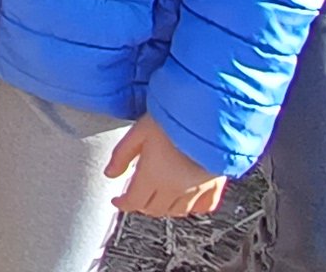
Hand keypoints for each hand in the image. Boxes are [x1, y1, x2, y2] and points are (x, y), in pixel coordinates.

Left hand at [104, 115, 225, 217]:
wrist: (210, 114)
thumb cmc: (176, 118)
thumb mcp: (139, 131)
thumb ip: (122, 155)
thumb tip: (110, 173)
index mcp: (153, 176)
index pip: (133, 202)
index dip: (122, 204)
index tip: (118, 201)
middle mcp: (174, 187)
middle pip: (154, 209)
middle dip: (141, 204)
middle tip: (136, 194)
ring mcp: (197, 189)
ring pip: (177, 211)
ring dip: (164, 207)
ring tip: (157, 196)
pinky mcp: (215, 184)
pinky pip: (203, 206)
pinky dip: (192, 207)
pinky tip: (187, 199)